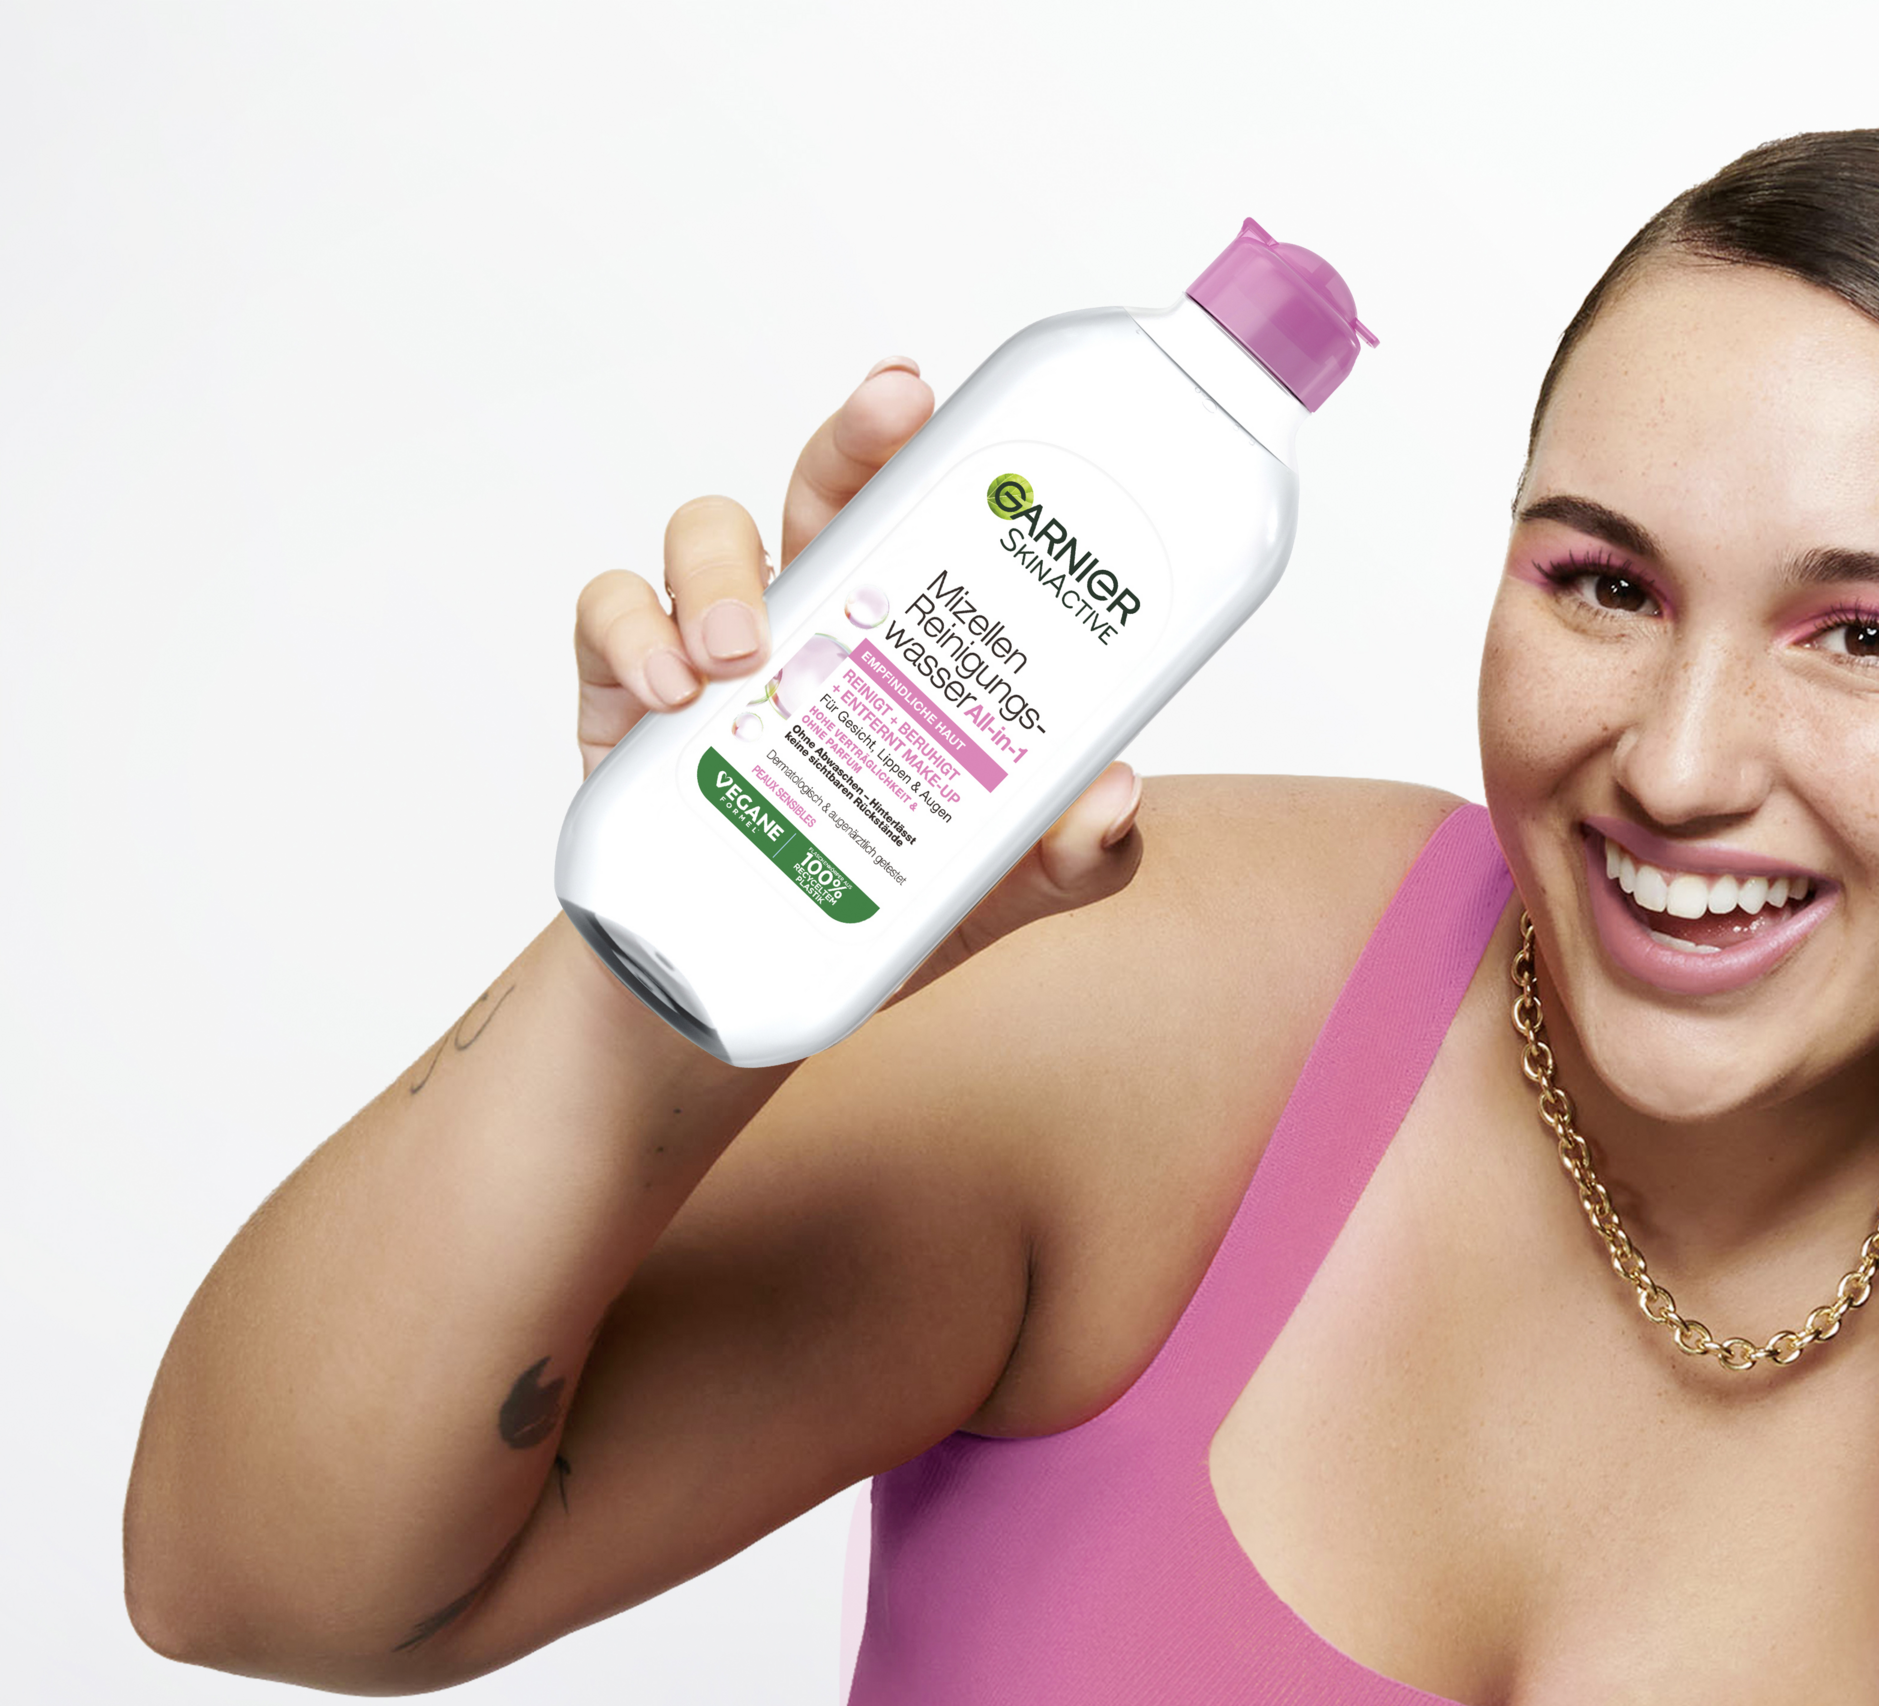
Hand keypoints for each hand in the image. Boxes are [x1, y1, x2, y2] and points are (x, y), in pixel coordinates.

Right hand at [569, 358, 1143, 1010]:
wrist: (752, 987)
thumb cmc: (874, 905)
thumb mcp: (996, 893)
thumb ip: (1069, 857)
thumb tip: (1117, 798)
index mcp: (897, 637)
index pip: (915, 515)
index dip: (916, 442)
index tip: (931, 393)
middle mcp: (810, 615)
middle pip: (820, 488)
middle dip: (849, 441)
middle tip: (888, 418)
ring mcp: (711, 646)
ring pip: (705, 535)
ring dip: (723, 572)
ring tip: (744, 652)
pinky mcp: (625, 695)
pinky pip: (609, 614)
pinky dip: (632, 637)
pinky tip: (666, 696)